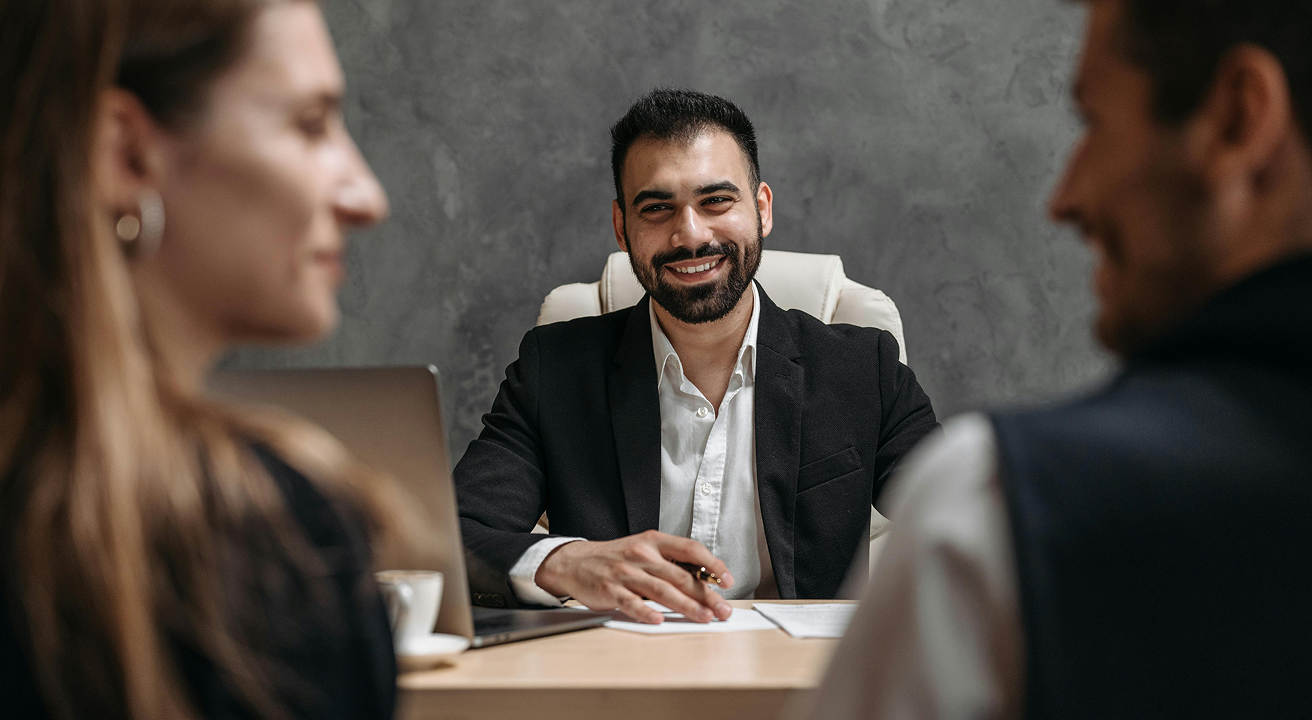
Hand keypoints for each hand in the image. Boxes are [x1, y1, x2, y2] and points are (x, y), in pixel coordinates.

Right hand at [535, 530, 734, 623]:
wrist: (574, 561)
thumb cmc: (615, 558)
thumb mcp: (644, 549)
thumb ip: (670, 562)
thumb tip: (705, 580)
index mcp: (653, 542)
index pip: (690, 549)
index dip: (712, 564)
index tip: (728, 579)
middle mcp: (641, 554)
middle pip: (680, 575)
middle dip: (705, 594)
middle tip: (723, 609)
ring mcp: (624, 573)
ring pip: (660, 590)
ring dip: (685, 605)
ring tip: (703, 617)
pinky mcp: (609, 590)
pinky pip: (631, 603)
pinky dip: (645, 612)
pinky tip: (659, 619)